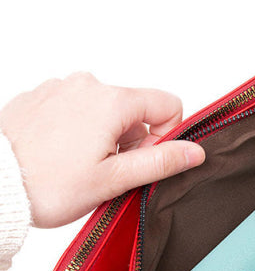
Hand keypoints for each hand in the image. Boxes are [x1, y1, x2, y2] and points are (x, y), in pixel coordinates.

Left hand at [0, 72, 204, 227]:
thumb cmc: (48, 185)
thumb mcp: (115, 178)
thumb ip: (161, 162)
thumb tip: (195, 152)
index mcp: (111, 101)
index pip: (168, 104)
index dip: (167, 136)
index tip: (144, 160)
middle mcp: (87, 85)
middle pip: (136, 111)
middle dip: (133, 142)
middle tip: (110, 171)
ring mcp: (62, 88)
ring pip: (107, 112)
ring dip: (107, 138)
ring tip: (83, 166)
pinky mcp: (43, 97)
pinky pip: (79, 109)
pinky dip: (82, 131)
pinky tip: (65, 155)